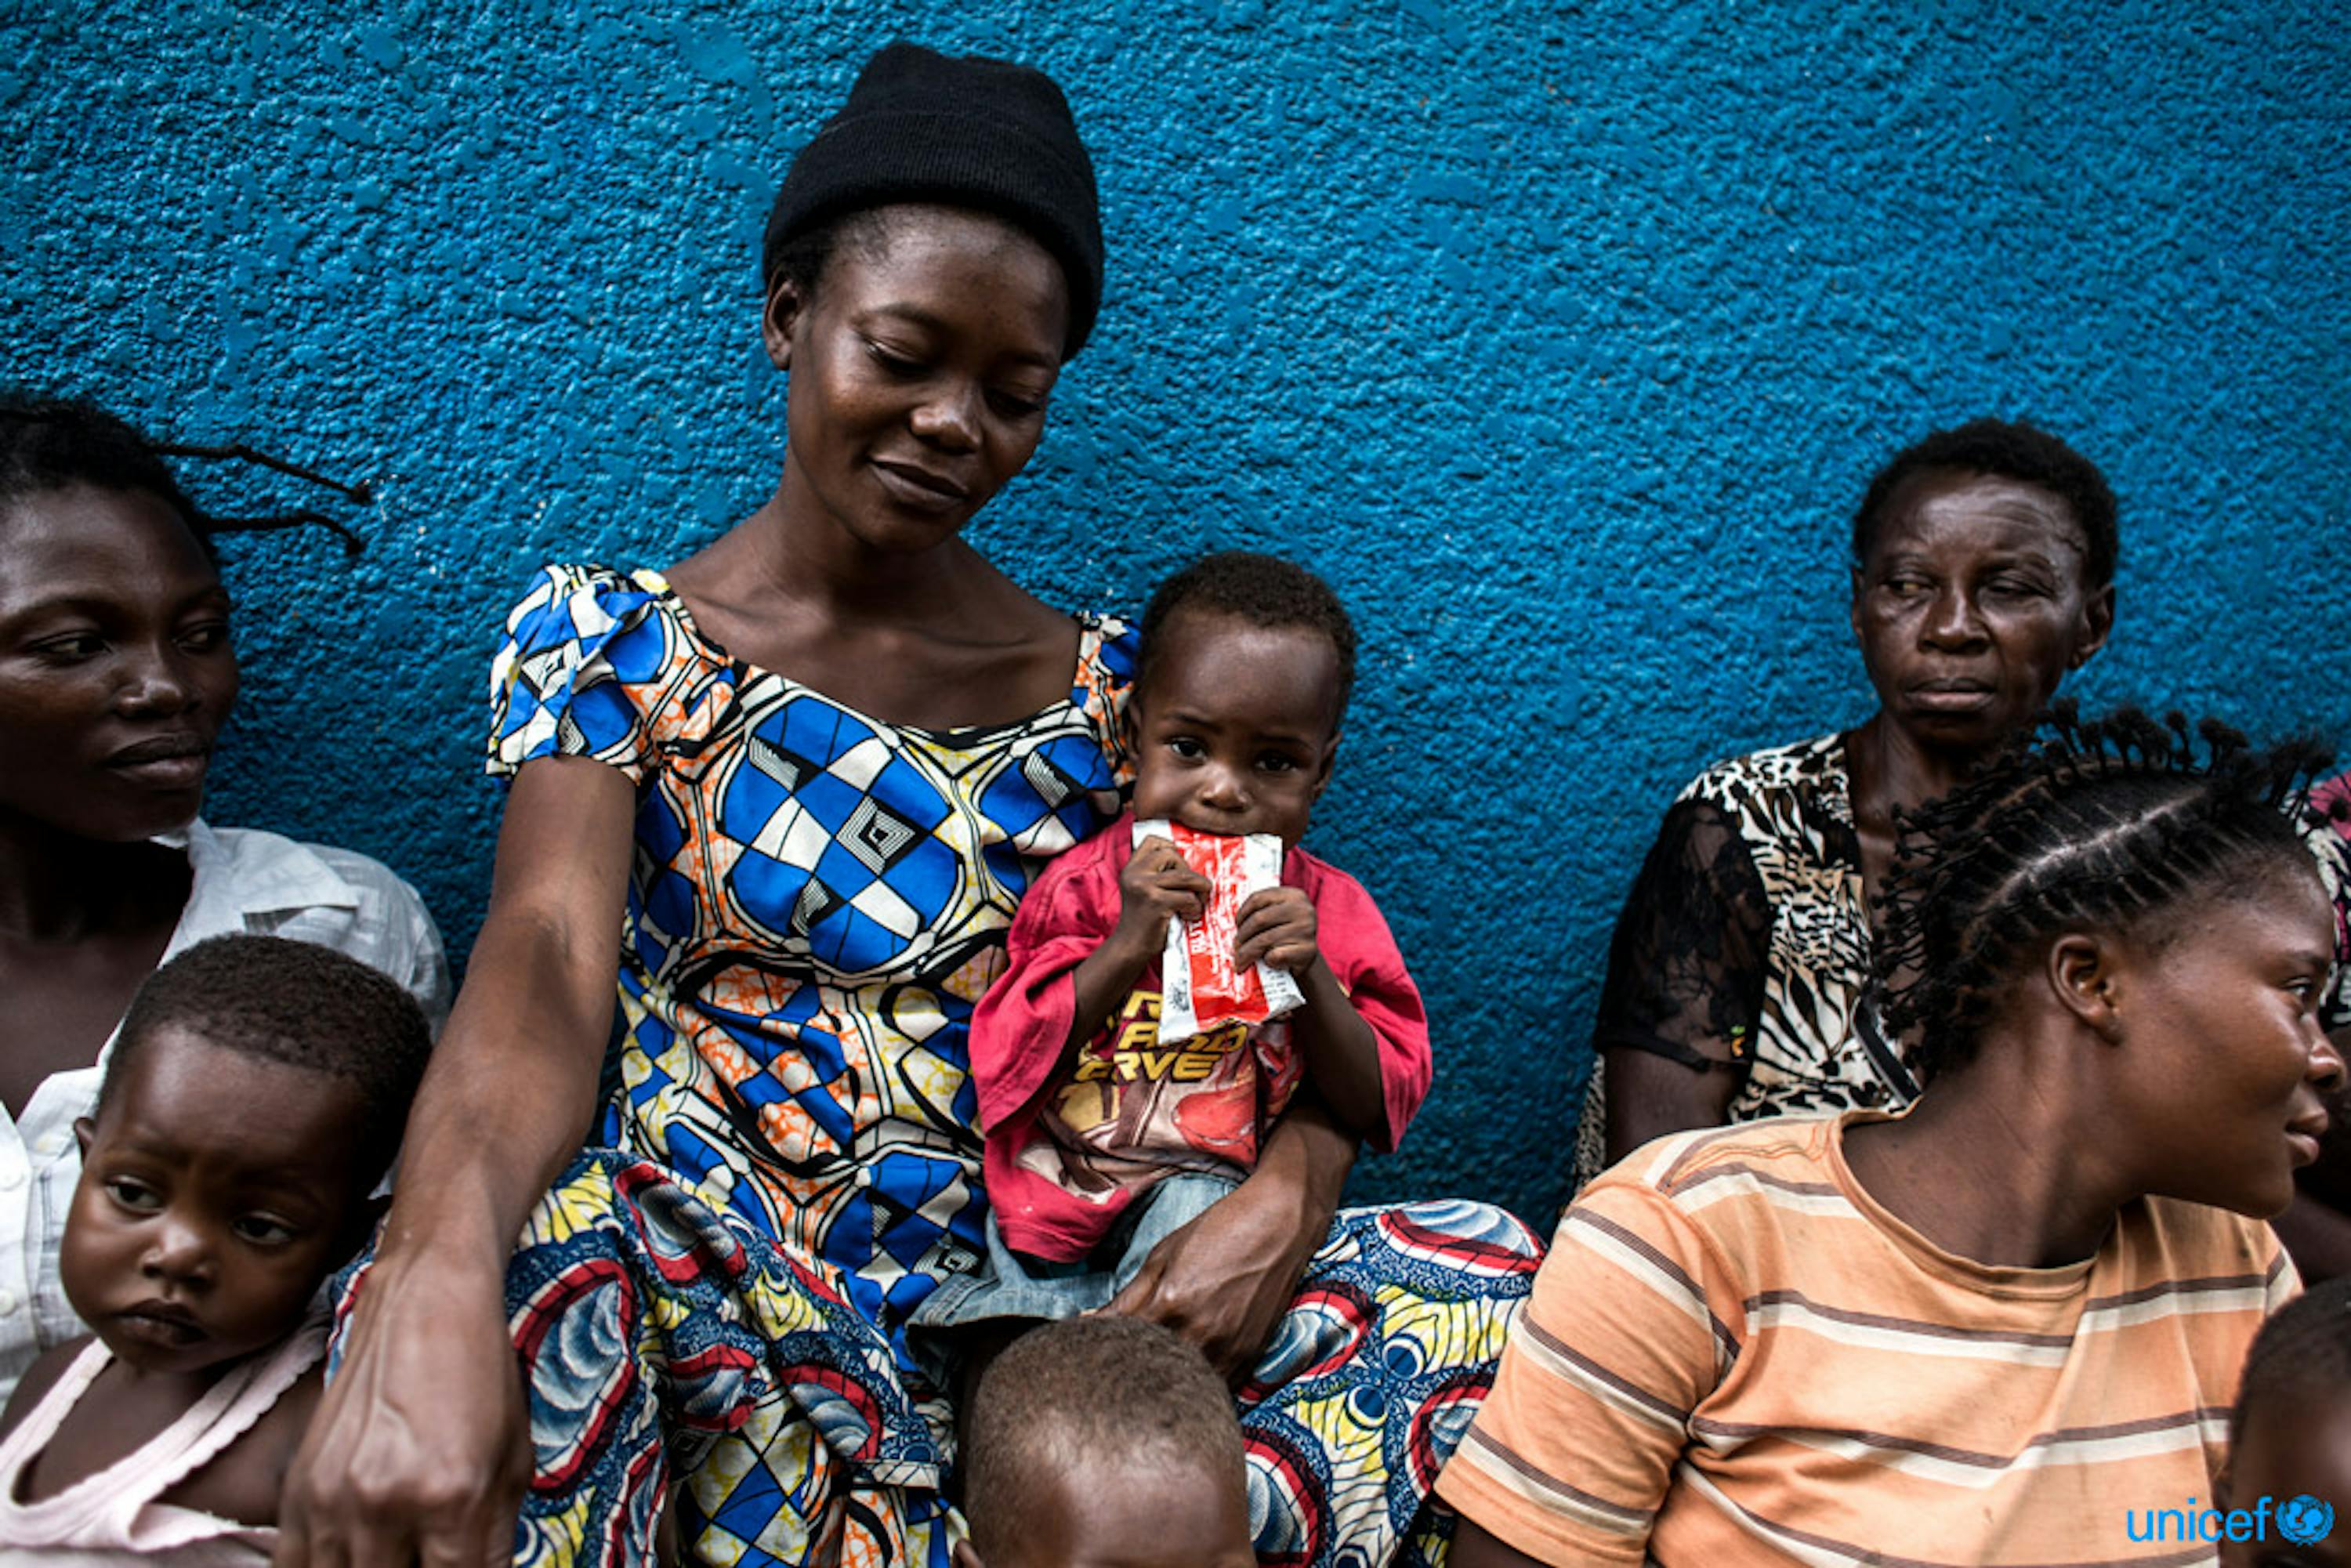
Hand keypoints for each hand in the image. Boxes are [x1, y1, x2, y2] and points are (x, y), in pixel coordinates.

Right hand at [275, 1255, 528, 1567]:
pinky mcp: (297, 1491)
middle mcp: (384, 1504)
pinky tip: (357, 1559)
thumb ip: (495, 1544)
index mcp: (450, 1498)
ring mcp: (331, 1500)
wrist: (423, 1305)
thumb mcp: (513, 1465)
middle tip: (430, 1559)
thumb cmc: (481, 1380)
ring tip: (398, 1555)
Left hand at [1102, 1158, 1329, 1387]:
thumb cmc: (1219, 1231)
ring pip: (1181, 1388)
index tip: (1087, 1348)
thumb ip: (1127, 1297)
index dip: (1099, 1348)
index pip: (1119, 1344)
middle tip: (1113, 1363)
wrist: (1280, 1224)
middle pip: (1147, 1373)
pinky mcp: (1248, 1361)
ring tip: (1148, 1370)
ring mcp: (1228, 1353)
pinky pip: (1213, 1391)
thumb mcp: (1163, 1256)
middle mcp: (1199, 1335)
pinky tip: (1183, 1372)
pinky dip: (1194, 1386)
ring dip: (1161, 1382)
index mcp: (1171, 1304)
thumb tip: (1089, 1323)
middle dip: (1127, 1369)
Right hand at [1112, 835, 1210, 960]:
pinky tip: (1189, 916)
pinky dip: (1195, 908)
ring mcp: (1144, 887)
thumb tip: (1188, 863)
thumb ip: (1156, 874)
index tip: (1179, 867)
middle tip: (1191, 889)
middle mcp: (1135, 874)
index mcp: (1131, 868)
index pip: (1153, 841)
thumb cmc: (1143, 921)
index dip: (1171, 848)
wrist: (1130, 947)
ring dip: (1200, 889)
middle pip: (1172, 854)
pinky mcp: (1156, 903)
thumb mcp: (1142, 890)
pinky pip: (1188, 897)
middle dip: (1188, 871)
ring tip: (1198, 902)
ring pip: (1185, 876)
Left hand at [1233, 886, 1318, 975]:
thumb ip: (1260, 913)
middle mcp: (1302, 909)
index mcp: (1293, 895)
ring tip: (1240, 961)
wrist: (1306, 959)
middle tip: (1235, 948)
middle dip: (1242, 936)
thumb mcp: (1277, 917)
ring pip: (1265, 940)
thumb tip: (1232, 930)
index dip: (1242, 913)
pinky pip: (1276, 955)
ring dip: (1247, 953)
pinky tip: (1266, 963)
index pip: (1258, 898)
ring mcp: (1307, 930)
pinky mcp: (1308, 950)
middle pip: (1259, 920)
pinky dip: (1266, 961)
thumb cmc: (1285, 936)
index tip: (1237, 926)